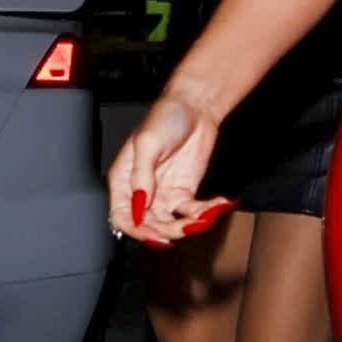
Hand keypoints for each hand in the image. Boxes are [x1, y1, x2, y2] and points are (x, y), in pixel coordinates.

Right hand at [107, 91, 235, 244]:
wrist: (196, 107)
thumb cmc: (165, 116)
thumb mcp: (147, 143)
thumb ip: (141, 175)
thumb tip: (138, 204)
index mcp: (124, 180)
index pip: (123, 216)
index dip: (137, 230)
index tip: (156, 234)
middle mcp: (142, 191)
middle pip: (148, 225)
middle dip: (168, 231)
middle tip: (187, 227)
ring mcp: (163, 194)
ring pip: (171, 223)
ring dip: (188, 226)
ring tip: (206, 217)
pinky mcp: (185, 192)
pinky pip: (192, 211)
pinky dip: (206, 212)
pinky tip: (218, 205)